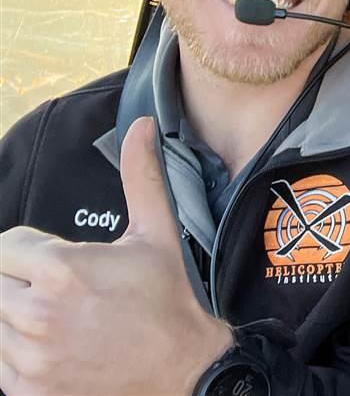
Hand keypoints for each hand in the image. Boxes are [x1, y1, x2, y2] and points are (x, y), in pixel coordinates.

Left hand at [0, 117, 233, 394]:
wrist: (184, 369)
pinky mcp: (28, 388)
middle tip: (59, 291)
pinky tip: (53, 346)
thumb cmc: (169, 300)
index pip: (5, 246)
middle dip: (20, 283)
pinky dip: (17, 354)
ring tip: (58, 318)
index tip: (59, 263)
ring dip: (16, 318)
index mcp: (63, 269)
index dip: (31, 252)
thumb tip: (143, 126)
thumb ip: (140, 176)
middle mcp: (38, 313)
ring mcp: (30, 356)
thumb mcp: (156, 234)